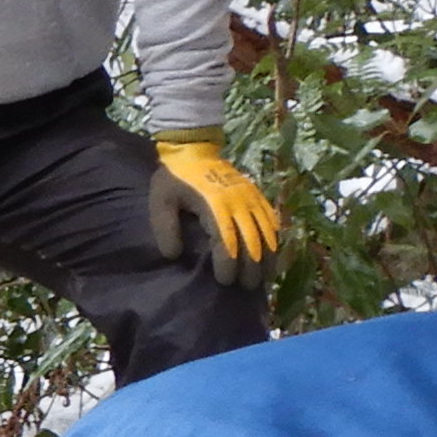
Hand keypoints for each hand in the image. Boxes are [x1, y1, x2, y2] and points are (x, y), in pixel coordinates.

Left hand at [146, 132, 284, 289]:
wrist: (193, 148)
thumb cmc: (174, 177)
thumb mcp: (160, 201)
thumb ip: (165, 228)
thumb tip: (173, 256)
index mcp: (215, 207)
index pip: (227, 242)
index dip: (228, 264)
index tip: (225, 281)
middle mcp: (238, 204)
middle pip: (251, 242)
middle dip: (251, 268)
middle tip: (248, 288)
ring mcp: (251, 199)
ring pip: (267, 233)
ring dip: (267, 257)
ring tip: (265, 278)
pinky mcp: (256, 195)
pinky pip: (272, 220)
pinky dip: (275, 239)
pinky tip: (274, 255)